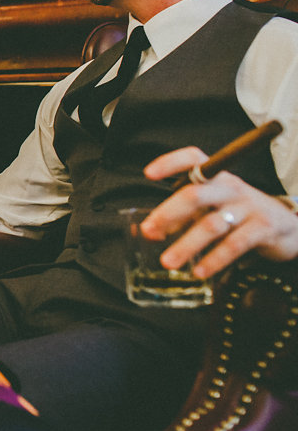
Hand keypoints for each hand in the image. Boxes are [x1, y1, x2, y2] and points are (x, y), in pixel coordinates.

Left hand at [142, 146, 297, 277]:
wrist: (289, 225)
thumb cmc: (240, 213)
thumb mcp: (214, 206)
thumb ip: (185, 214)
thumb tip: (152, 231)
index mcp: (216, 177)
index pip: (194, 159)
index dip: (171, 162)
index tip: (148, 174)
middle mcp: (230, 187)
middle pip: (194, 195)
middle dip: (167, 214)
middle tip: (148, 231)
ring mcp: (248, 206)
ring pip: (211, 225)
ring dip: (186, 245)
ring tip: (168, 262)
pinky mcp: (263, 228)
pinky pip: (234, 244)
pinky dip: (214, 259)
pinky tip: (199, 271)